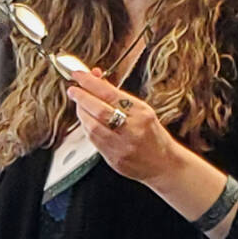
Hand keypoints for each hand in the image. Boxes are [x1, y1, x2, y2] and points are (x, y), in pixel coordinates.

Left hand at [65, 71, 181, 183]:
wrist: (163, 163)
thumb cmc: (153, 135)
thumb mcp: (142, 110)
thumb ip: (118, 96)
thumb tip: (96, 78)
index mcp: (141, 113)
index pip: (110, 94)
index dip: (91, 83)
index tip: (79, 75)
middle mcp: (132, 129)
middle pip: (99, 110)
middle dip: (81, 98)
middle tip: (73, 90)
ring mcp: (121, 146)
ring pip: (92, 127)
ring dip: (81, 113)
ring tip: (80, 105)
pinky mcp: (113, 158)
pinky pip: (93, 140)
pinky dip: (86, 127)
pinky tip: (86, 121)